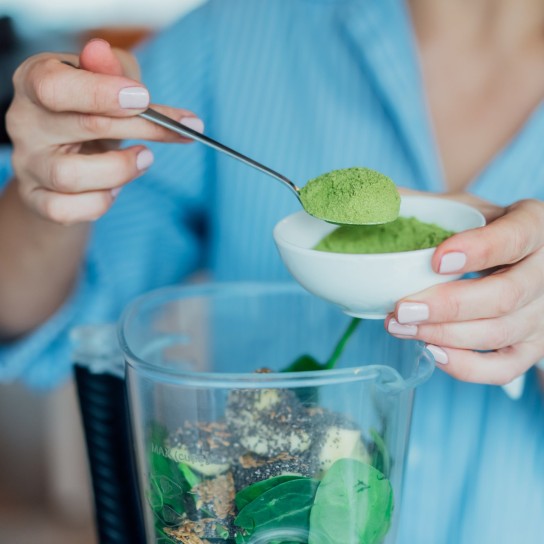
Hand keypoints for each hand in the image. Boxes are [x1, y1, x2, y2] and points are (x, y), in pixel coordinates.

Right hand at [6, 39, 202, 224]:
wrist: (72, 155)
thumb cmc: (93, 110)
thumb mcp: (108, 81)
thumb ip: (113, 69)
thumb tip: (102, 52)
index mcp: (35, 81)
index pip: (55, 87)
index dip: (101, 93)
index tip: (143, 98)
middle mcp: (24, 122)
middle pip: (83, 128)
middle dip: (141, 128)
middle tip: (178, 130)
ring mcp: (28, 164)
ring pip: (70, 176)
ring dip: (121, 170)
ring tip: (145, 158)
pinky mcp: (37, 198)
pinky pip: (66, 210)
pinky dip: (100, 202)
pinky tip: (115, 187)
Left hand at [385, 194, 543, 384]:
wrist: (518, 261)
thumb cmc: (485, 231)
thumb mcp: (464, 207)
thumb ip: (424, 204)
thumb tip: (374, 200)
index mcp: (534, 226)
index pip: (515, 238)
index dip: (478, 250)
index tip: (436, 260)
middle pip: (505, 296)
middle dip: (448, 306)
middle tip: (403, 308)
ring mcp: (543, 314)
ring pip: (500, 333)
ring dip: (445, 335)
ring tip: (401, 327)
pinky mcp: (532, 347)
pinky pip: (505, 368)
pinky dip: (467, 366)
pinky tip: (432, 351)